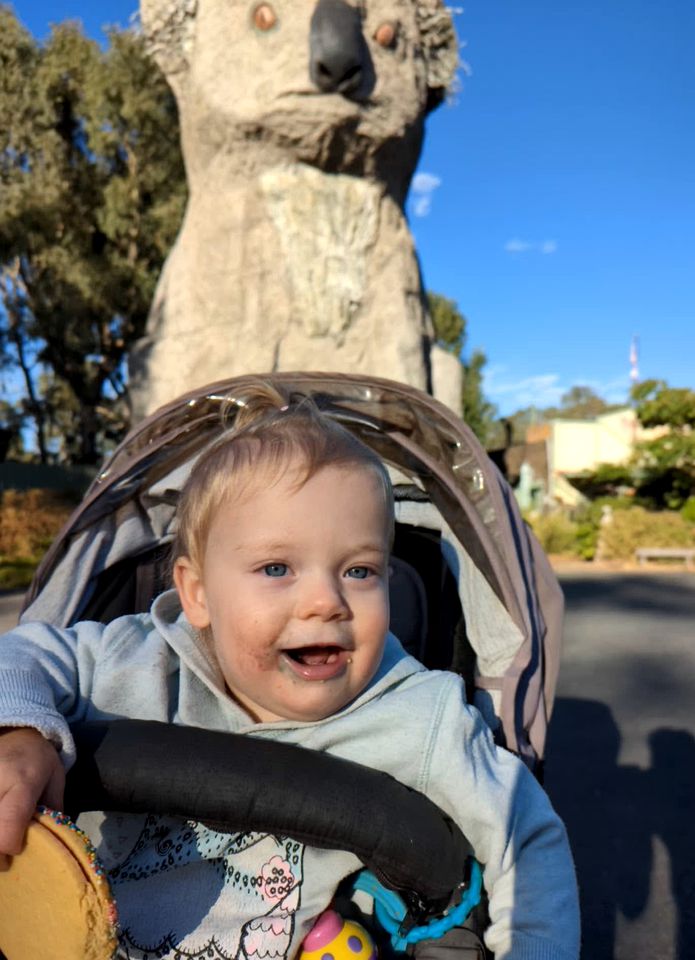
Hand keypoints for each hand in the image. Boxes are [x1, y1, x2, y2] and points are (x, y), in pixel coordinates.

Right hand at [0, 727, 64, 860]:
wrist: (15, 733)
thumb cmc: (38, 758)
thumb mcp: (55, 780)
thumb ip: (53, 811)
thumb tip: (52, 843)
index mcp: (23, 781)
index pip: (10, 823)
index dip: (11, 845)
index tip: (17, 849)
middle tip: (3, 860)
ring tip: (0, 846)